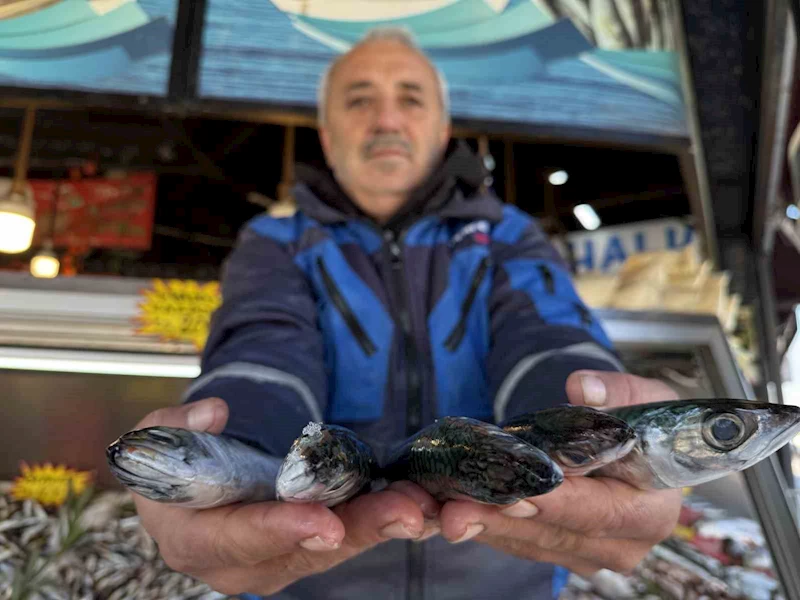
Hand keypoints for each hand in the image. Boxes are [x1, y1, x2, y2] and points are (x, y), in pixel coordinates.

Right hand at [128, 398, 437, 595]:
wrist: (187, 490)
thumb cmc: (171, 463)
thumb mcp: (157, 437)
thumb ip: (177, 426)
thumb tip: (214, 413)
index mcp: (193, 538)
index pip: (237, 539)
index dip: (279, 529)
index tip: (322, 522)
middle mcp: (239, 562)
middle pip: (302, 552)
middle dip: (356, 531)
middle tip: (403, 513)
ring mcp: (277, 560)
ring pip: (334, 548)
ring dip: (380, 525)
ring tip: (420, 505)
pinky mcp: (306, 548)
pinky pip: (346, 537)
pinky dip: (380, 520)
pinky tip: (418, 504)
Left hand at [436, 371, 683, 576]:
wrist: (636, 451)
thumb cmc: (640, 425)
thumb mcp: (641, 397)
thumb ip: (615, 391)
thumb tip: (581, 388)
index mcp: (650, 511)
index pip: (598, 512)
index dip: (553, 503)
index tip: (512, 494)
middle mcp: (623, 545)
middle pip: (554, 532)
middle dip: (501, 519)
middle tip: (455, 510)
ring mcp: (590, 555)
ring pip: (530, 542)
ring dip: (484, 525)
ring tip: (443, 510)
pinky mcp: (563, 553)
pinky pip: (520, 543)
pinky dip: (487, 525)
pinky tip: (453, 511)